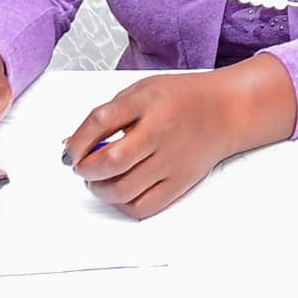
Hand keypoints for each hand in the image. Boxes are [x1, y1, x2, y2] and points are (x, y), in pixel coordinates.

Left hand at [62, 61, 294, 217]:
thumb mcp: (144, 91)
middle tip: (82, 167)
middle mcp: (161, 132)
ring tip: (99, 181)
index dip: (76, 141)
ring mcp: (172, 161)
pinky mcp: (180, 182)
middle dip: (86, 169)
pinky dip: (123, 205)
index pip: (101, 121)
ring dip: (99, 190)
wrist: (228, 110)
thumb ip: (109, 114)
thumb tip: (73, 143)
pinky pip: (144, 207)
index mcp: (149, 102)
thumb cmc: (184, 98)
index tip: (69, 152)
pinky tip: (121, 193)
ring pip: (123, 190)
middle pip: (111, 161)